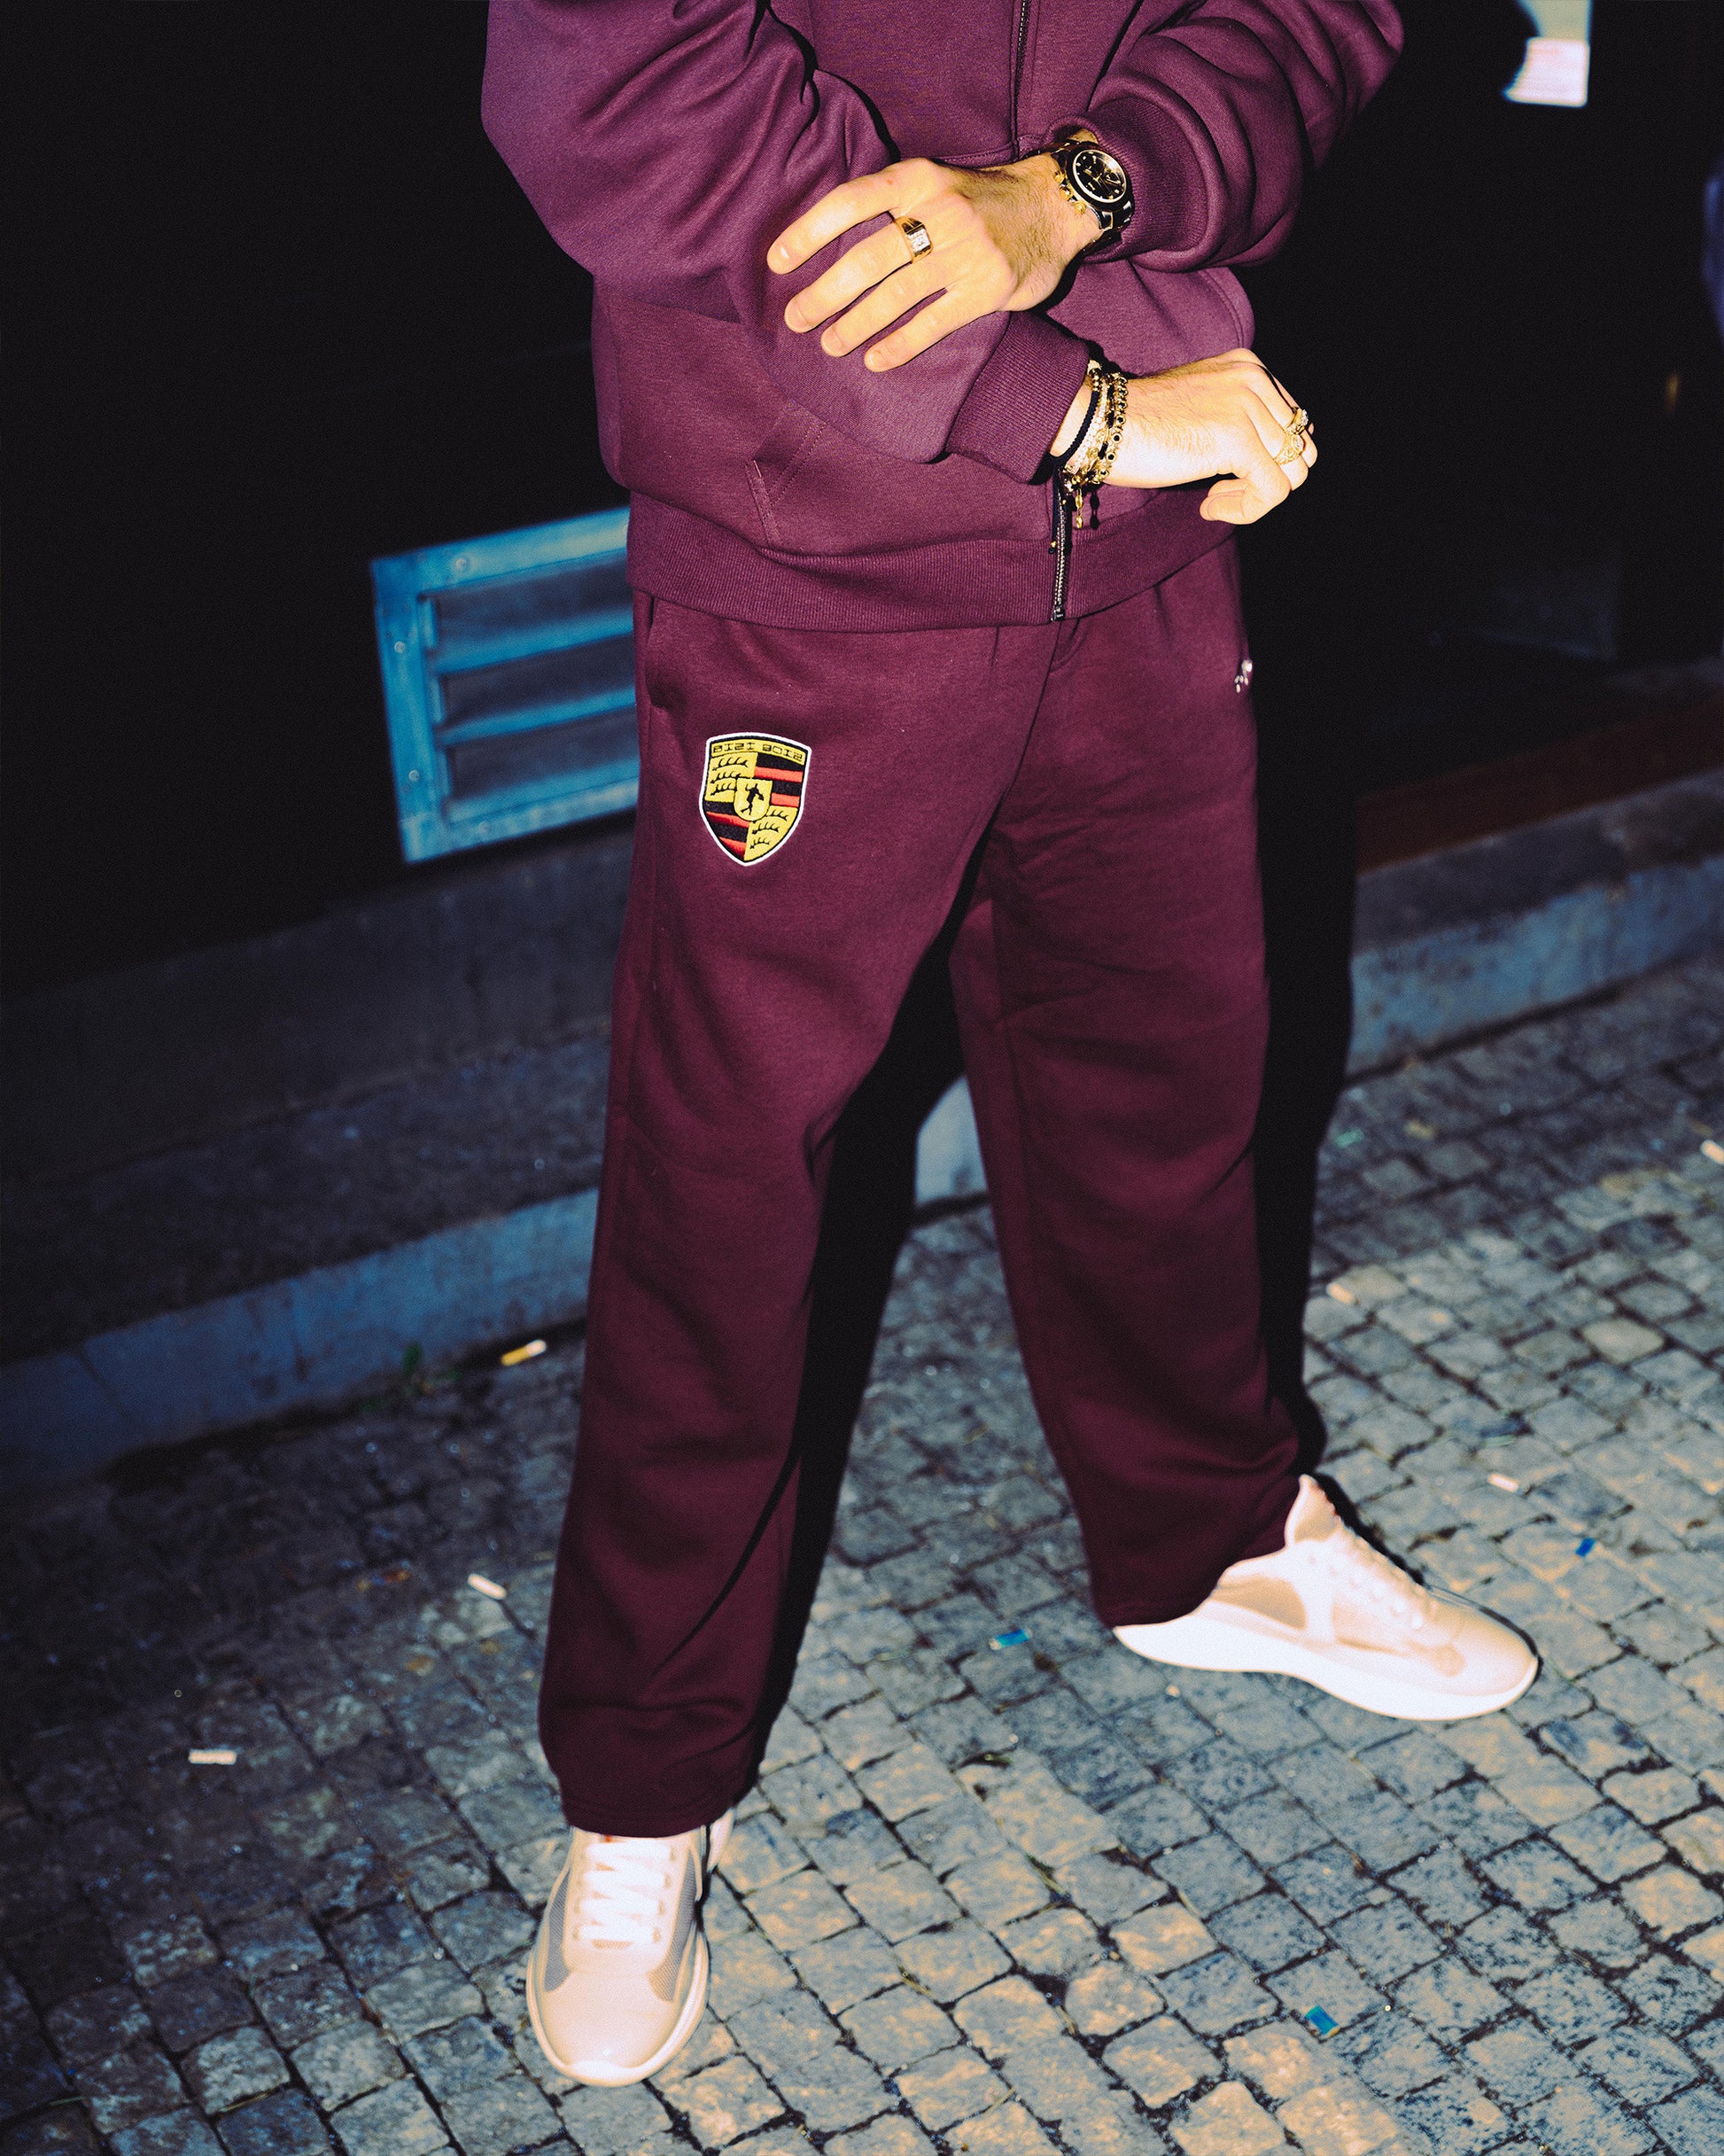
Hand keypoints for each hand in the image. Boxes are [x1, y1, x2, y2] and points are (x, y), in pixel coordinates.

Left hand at [769, 150, 1097, 371]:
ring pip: (894, 296)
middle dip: (824, 294)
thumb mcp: (934, 182)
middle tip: (796, 318)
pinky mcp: (986, 289)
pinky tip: (875, 360)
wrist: (1052, 206)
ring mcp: (964, 251)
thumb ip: (891, 203)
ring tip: (829, 344)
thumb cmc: (977, 200)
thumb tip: (828, 242)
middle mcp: (939, 211)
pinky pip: (931, 324)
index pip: (849, 202)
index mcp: (917, 178)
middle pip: (866, 258)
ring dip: (854, 325)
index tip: (777, 262)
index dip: (808, 233)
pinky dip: (899, 345)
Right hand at [1079, 351, 1316, 524]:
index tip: (1226, 477)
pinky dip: (1246, 510)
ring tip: (1215, 501)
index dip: (1268, 461)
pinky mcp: (1239, 440)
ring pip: (1293, 474)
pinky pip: (1273, 492)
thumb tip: (1270, 459)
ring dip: (1254, 498)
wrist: (1101, 424)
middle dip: (1267, 481)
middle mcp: (1257, 380)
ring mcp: (1249, 408)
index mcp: (1251, 368)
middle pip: (1302, 451)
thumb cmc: (1137, 423)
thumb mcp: (1200, 407)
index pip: (1295, 426)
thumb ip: (1237, 418)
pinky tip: (1209, 507)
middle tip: (1222, 492)